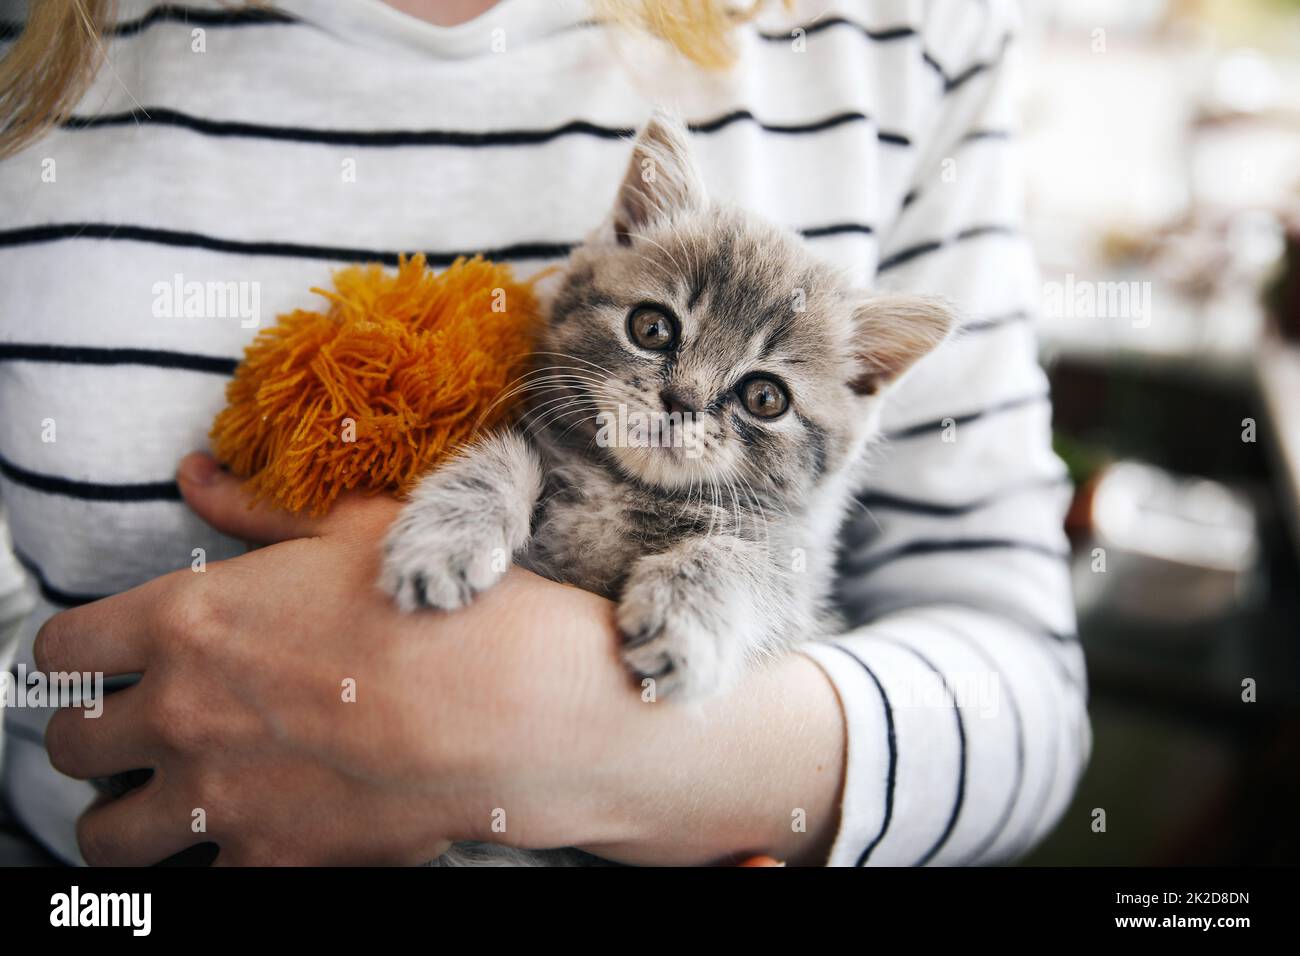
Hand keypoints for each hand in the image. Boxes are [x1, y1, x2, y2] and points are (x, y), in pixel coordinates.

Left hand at [37, 453, 843, 864]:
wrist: (507, 708)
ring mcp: (215, 799)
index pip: (62, 648)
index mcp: (186, 620)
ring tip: (169, 800)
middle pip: (72, 744)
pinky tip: (251, 828)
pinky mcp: (265, 861)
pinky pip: (197, 878)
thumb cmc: (437, 605)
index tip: (102, 661)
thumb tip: (198, 476)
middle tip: (139, 730)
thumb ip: (259, 511)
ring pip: (105, 834)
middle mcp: (179, 713)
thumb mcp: (355, 530)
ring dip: (128, 815)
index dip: (78, 654)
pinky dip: (213, 857)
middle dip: (97, 737)